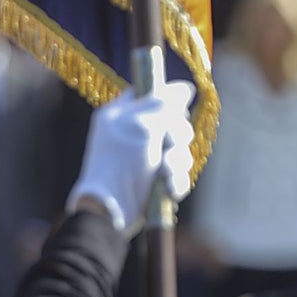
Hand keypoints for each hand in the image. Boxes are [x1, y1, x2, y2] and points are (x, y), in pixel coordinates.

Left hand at [67, 75, 195, 236]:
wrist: (111, 209)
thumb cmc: (121, 163)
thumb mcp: (143, 126)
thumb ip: (165, 103)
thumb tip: (185, 88)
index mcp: (119, 116)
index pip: (146, 94)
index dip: (165, 99)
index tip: (174, 108)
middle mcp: (130, 134)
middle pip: (171, 121)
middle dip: (177, 135)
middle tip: (170, 143)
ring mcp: (142, 159)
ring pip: (178, 150)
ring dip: (177, 162)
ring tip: (164, 173)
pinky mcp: (152, 181)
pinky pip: (175, 174)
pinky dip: (174, 181)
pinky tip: (167, 188)